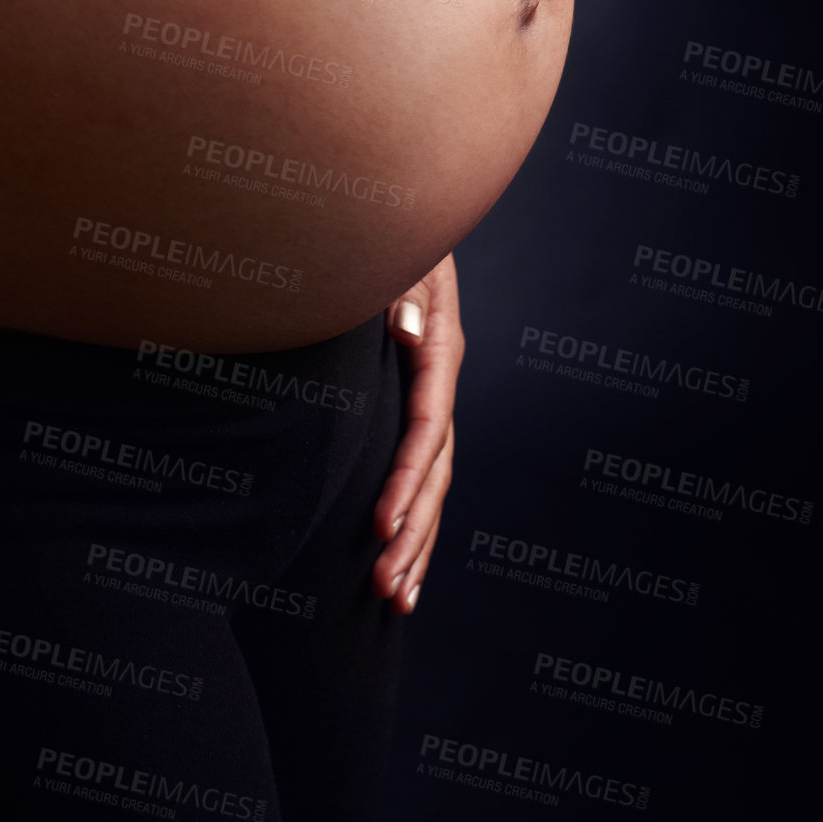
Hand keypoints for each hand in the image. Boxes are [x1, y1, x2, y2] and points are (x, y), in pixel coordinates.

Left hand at [372, 252, 463, 614]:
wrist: (399, 221)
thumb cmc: (391, 236)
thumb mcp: (400, 254)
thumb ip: (403, 291)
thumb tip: (406, 330)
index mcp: (439, 350)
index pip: (425, 429)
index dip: (404, 480)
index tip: (380, 527)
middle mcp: (442, 384)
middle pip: (436, 472)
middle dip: (414, 533)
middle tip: (386, 588)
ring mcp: (434, 399)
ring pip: (435, 484)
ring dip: (418, 543)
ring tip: (397, 600)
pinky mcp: (417, 408)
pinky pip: (422, 473)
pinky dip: (415, 521)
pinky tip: (402, 564)